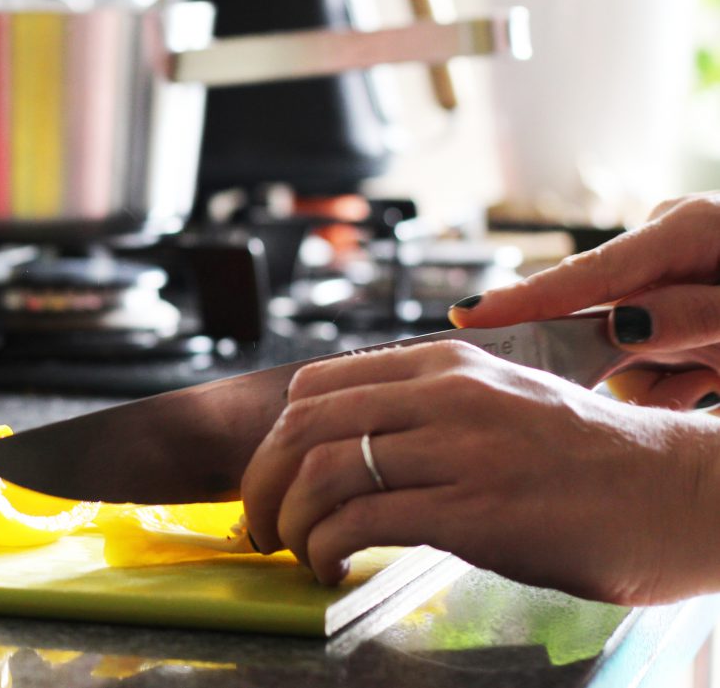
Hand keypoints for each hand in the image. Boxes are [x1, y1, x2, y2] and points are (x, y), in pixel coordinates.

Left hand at [239, 339, 719, 604]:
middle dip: (261, 480)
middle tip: (257, 523)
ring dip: (287, 520)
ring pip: (323, 472)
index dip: (275, 437)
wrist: (674, 493)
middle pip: (304, 426)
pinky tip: (331, 566)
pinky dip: (325, 547)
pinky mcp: (474, 511)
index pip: (316, 385)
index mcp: (444, 366)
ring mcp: (459, 451)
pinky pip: (362, 522)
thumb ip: (427, 410)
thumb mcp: (499, 403)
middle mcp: (445, 396)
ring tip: (292, 550)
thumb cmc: (586, 459)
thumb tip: (350, 442)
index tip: (269, 476)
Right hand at [450, 193, 719, 410]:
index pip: (592, 271)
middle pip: (598, 316)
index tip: (467, 314)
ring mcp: (666, 280)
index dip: (527, 297)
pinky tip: (709, 380)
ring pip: (621, 350)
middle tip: (672, 382)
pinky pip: (646, 361)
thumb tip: (624, 327)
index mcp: (687, 230)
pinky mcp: (672, 308)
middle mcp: (664, 250)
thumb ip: (697, 314)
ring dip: (661, 380)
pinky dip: (674, 382)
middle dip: (618, 362)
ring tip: (712, 379)